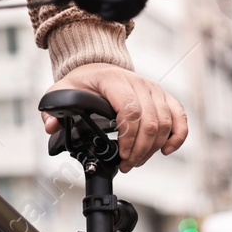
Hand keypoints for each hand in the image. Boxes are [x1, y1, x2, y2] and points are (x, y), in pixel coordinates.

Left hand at [41, 62, 187, 171]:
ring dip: (153, 148)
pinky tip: (165, 150)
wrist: (98, 67)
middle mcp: (138, 82)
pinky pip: (179, 116)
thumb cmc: (83, 81)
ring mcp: (154, 89)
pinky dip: (177, 136)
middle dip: (139, 150)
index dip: (129, 136)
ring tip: (136, 161)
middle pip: (150, 121)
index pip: (130, 110)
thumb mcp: (62, 91)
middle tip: (126, 165)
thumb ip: (53, 109)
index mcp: (113, 80)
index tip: (121, 154)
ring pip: (165, 123)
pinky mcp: (164, 96)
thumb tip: (51, 127)